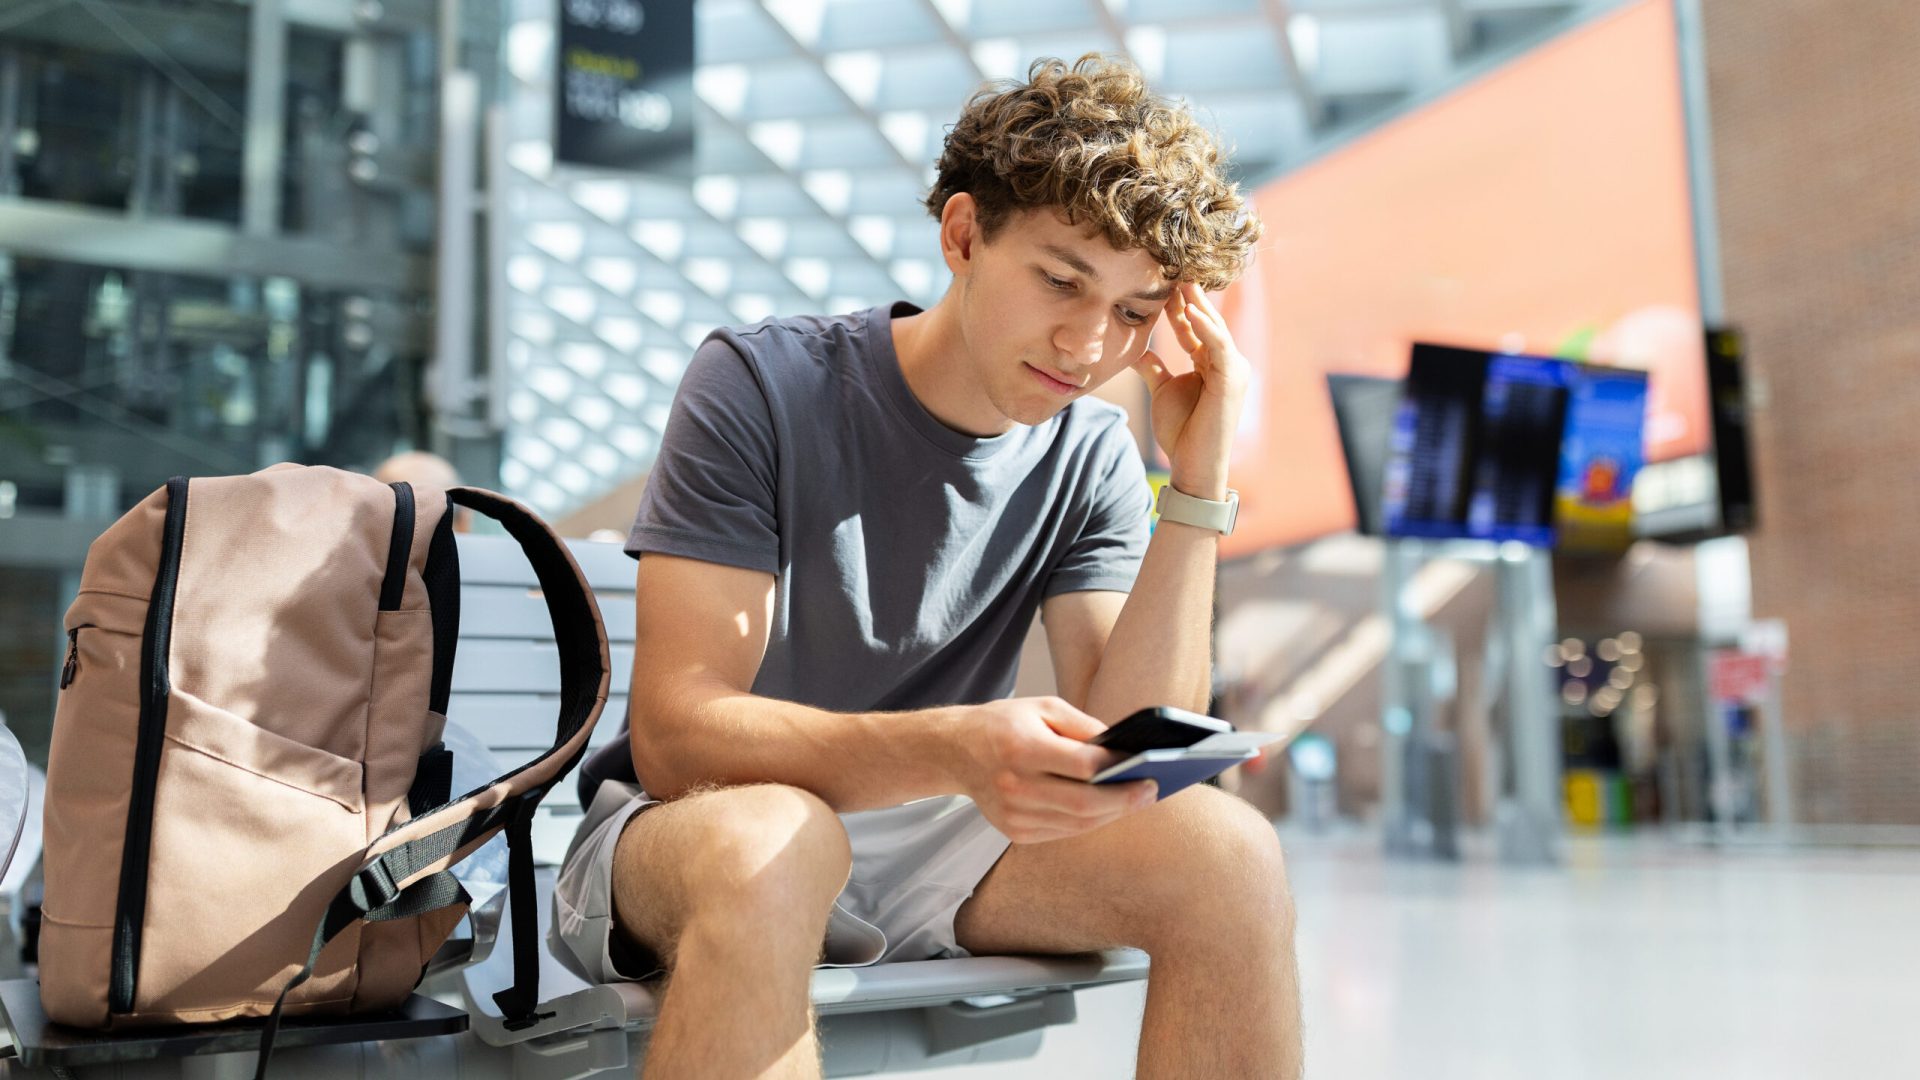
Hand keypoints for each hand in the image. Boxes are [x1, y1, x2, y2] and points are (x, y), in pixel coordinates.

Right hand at [944, 697, 1159, 844]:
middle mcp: (1014, 785)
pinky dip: (1088, 821)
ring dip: (1111, 814)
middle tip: (1151, 791)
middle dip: (1124, 801)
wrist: (955, 751)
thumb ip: (1084, 727)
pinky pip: (1063, 832)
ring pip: (1077, 824)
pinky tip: (1106, 809)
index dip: (1119, 771)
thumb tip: (1123, 751)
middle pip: (1083, 804)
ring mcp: (1013, 814)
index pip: (1082, 767)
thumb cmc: (1005, 723)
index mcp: (1021, 748)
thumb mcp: (1044, 708)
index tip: (1147, 769)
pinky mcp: (1014, 831)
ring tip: (1134, 800)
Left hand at [1132, 281, 1249, 500]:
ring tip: (1181, 281)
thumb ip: (1154, 369)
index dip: (1178, 306)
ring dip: (1197, 304)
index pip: (1194, 327)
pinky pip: (1218, 346)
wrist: (1192, 465)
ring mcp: (1233, 370)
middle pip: (1206, 322)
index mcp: (1211, 364)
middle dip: (1189, 297)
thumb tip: (1138, 350)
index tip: (1161, 283)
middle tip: (1172, 268)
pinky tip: (1188, 310)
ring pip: (1214, 328)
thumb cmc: (1182, 432)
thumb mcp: (1162, 391)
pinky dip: (1204, 327)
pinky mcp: (1233, 379)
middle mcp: (1226, 362)